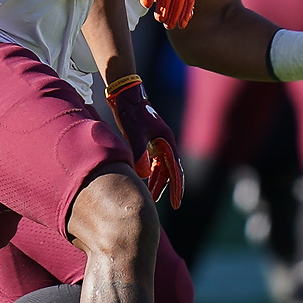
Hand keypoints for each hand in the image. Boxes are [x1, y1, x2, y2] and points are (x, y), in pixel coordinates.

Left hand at [104, 75, 181, 207]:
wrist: (126, 96)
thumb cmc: (131, 113)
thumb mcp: (134, 133)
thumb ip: (139, 153)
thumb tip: (144, 175)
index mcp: (166, 141)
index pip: (175, 169)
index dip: (177, 188)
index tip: (176, 203)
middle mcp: (165, 143)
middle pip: (170, 171)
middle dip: (168, 188)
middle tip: (170, 205)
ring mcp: (158, 143)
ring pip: (161, 168)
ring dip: (158, 182)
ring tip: (152, 197)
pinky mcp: (149, 142)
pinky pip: (154, 162)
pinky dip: (151, 173)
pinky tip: (145, 182)